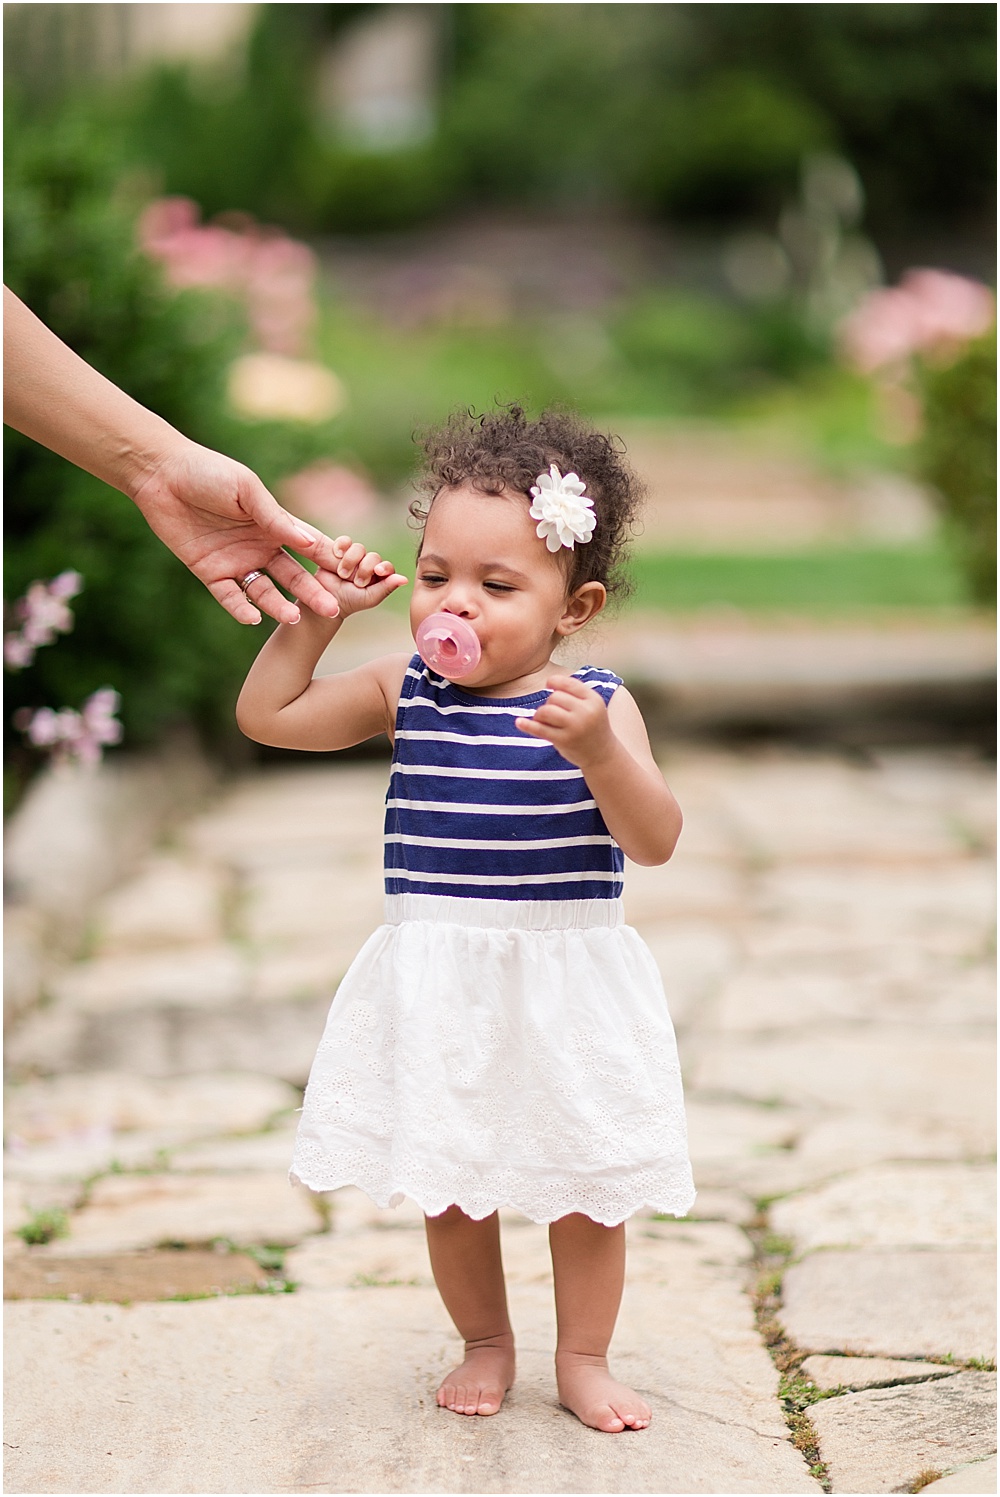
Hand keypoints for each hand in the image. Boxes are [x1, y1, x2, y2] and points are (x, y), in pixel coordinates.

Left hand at [128, 439, 360, 626]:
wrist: (160, 474)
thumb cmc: (208, 472)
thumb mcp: (246, 490)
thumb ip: (275, 518)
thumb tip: (310, 542)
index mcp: (274, 524)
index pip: (309, 548)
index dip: (330, 562)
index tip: (355, 578)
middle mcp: (260, 547)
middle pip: (293, 576)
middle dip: (313, 593)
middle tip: (332, 611)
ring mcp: (236, 562)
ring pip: (265, 591)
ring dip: (279, 605)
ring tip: (294, 618)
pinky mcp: (210, 572)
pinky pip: (230, 596)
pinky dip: (241, 608)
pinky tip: (253, 618)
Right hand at [312, 536, 407, 617]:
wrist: (325, 601)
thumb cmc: (349, 602)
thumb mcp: (370, 597)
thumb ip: (386, 588)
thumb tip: (405, 579)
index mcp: (378, 576)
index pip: (386, 567)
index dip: (383, 567)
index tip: (378, 571)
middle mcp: (367, 565)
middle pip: (373, 556)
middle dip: (364, 568)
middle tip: (356, 582)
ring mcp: (353, 557)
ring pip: (359, 548)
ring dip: (351, 561)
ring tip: (342, 574)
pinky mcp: (339, 551)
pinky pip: (344, 541)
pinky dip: (342, 545)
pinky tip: (337, 555)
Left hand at [514, 673, 614, 768]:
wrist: (603, 755)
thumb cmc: (593, 727)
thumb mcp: (592, 706)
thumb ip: (575, 693)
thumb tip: (549, 680)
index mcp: (593, 699)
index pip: (569, 683)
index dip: (555, 681)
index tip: (549, 684)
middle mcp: (585, 712)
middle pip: (555, 697)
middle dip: (549, 703)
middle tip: (555, 714)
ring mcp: (575, 727)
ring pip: (546, 710)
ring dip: (541, 715)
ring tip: (546, 722)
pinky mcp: (564, 741)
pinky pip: (541, 729)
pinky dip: (527, 725)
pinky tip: (519, 722)